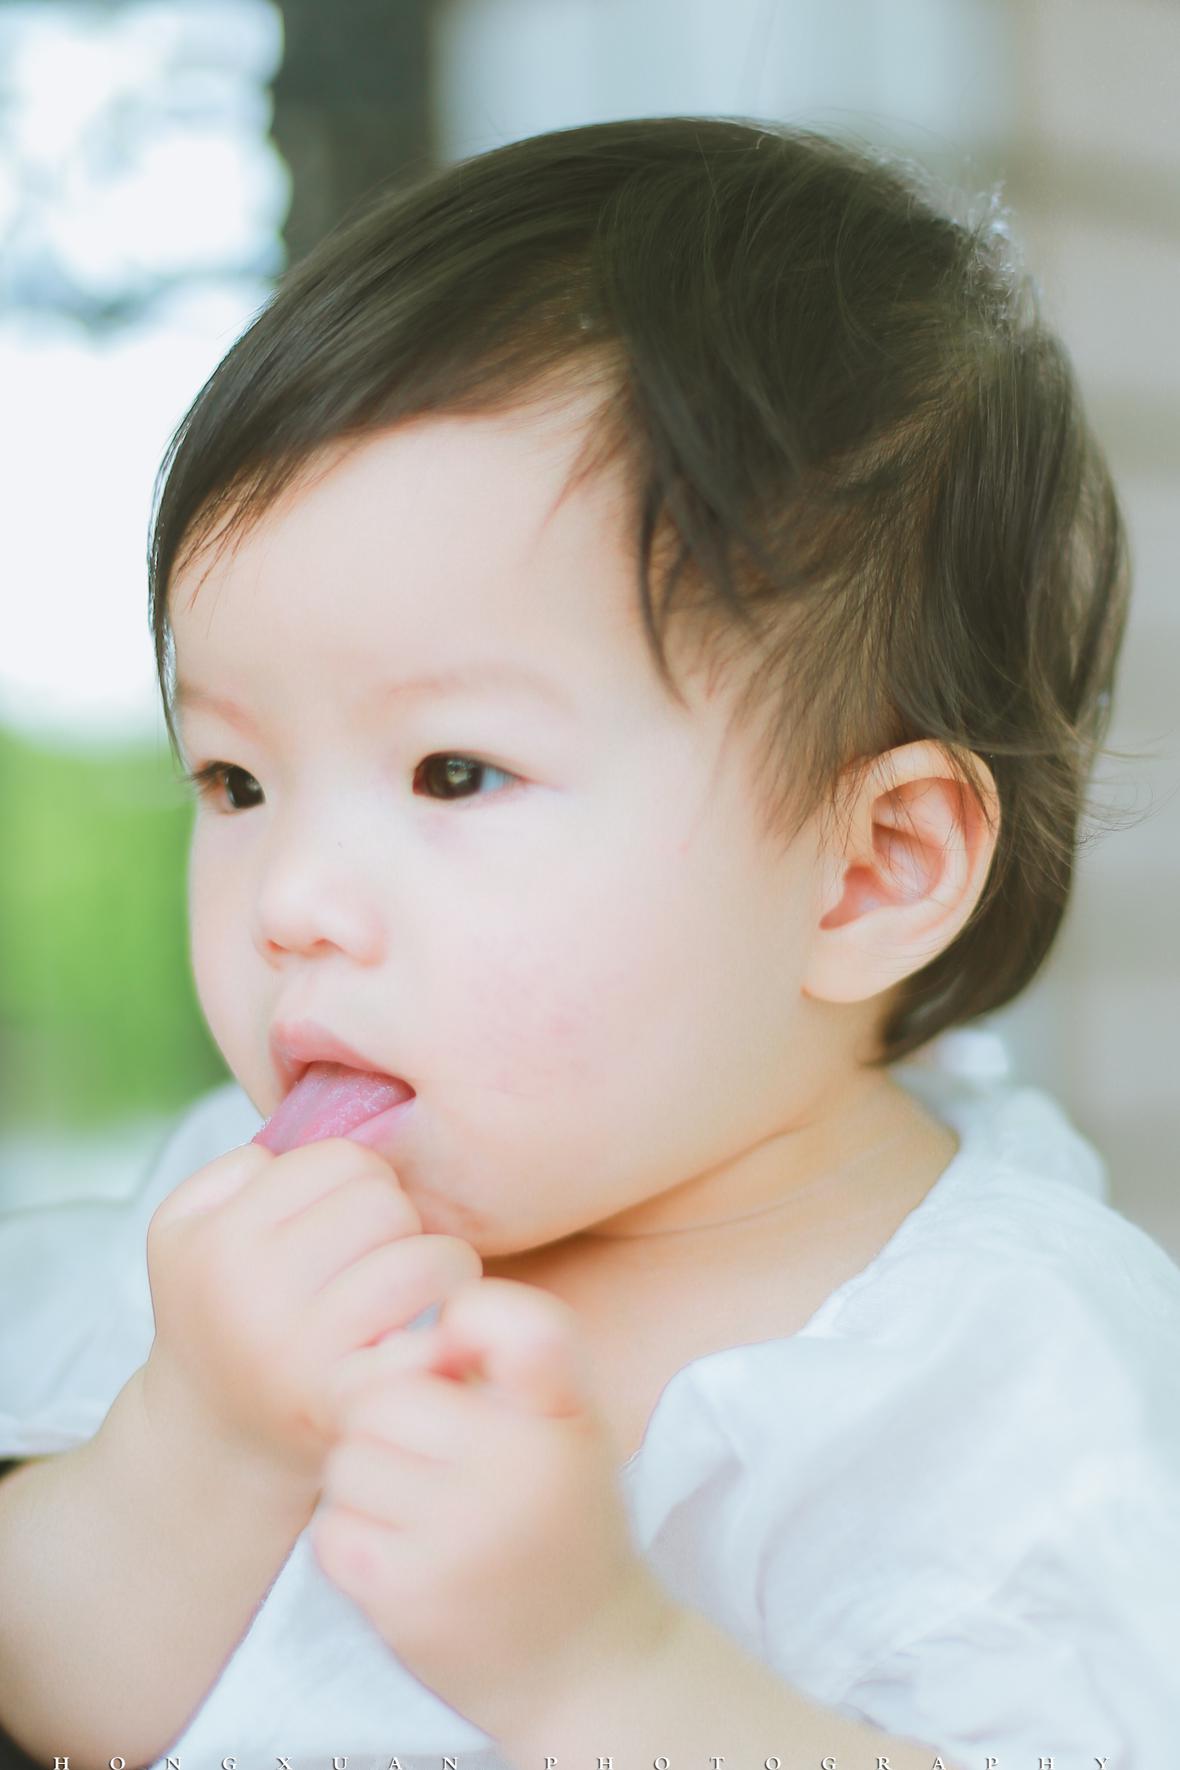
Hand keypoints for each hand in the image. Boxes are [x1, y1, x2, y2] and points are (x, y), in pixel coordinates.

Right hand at [139, 1137, 481, 1494]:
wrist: (219, 1445)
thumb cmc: (224, 1312)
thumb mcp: (186, 1230)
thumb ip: (238, 1168)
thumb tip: (305, 1141)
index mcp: (216, 1240)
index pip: (339, 1158)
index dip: (355, 1181)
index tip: (343, 1218)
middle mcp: (253, 1295)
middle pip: (387, 1200)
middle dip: (395, 1219)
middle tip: (378, 1254)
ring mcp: (307, 1353)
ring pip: (429, 1257)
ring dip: (436, 1266)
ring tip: (410, 1289)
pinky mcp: (358, 1399)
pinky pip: (442, 1326)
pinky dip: (450, 1320)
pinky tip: (427, 1329)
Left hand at [310, 1275, 679, 1741]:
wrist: (586, 1668)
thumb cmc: (558, 1522)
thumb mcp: (566, 1425)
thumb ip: (499, 1358)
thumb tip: (386, 1346)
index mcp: (565, 1417)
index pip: (524, 1325)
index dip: (474, 1320)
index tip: (462, 1353)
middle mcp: (520, 1469)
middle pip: (385, 1396)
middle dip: (385, 1421)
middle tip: (423, 1457)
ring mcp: (461, 1537)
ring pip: (348, 1461)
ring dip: (364, 1483)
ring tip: (416, 1514)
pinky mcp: (409, 1598)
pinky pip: (332, 1529)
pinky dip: (351, 1540)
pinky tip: (399, 1559)